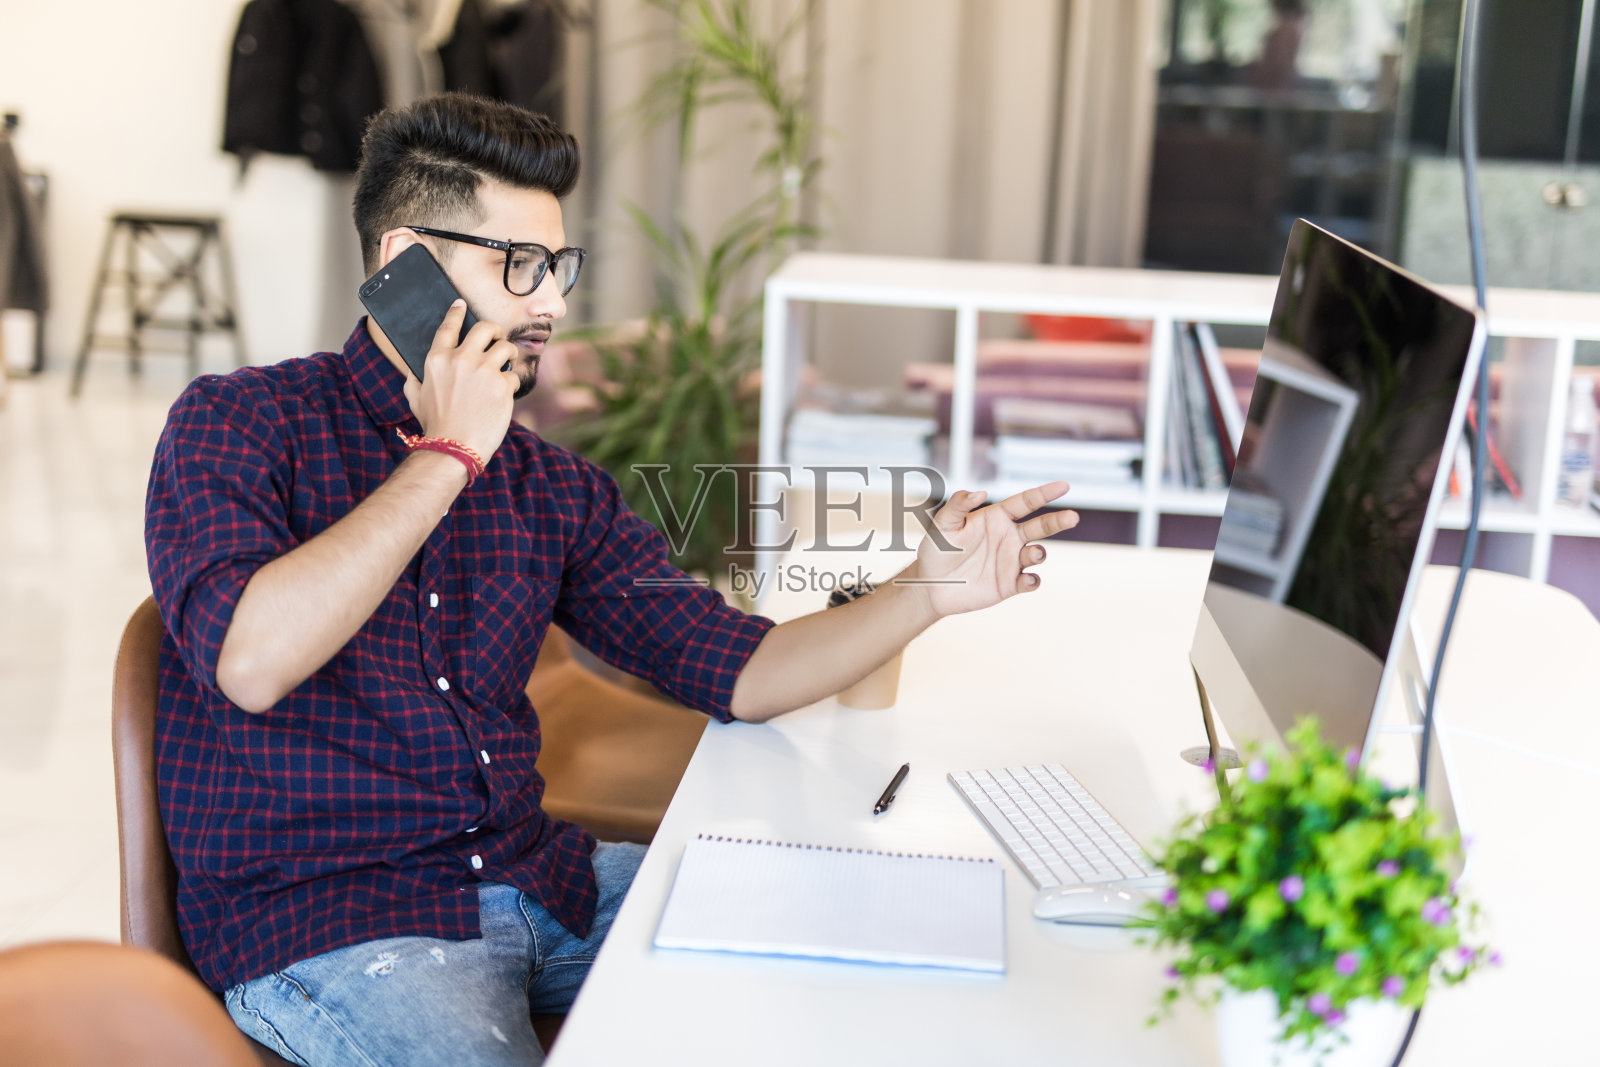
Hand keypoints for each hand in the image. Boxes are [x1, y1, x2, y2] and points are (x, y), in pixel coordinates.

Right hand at [402, 300, 520, 462]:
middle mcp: (461, 359)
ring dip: (508, 355)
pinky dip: (511, 384)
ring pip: (505, 347)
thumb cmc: (435, 425)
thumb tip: (412, 374)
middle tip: (497, 338)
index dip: (456, 312)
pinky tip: (504, 393)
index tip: (461, 305)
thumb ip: (414, 382)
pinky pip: (513, 375)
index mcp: (437, 359)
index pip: (449, 326)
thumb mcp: (415, 399)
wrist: (453, 447)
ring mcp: (484, 370)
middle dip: (494, 330)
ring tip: (506, 365)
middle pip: (485, 328)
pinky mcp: (502, 385)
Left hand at [911, 481, 1078, 616]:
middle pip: (1041, 526)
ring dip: (1038, 553)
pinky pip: (1030, 581)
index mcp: (997, 518)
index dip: (1044, 493)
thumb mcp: (942, 524)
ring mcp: (1012, 561)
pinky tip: (1025, 579)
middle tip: (1073, 517)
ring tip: (1030, 552)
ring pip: (1037, 554)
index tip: (1064, 486)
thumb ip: (958, 505)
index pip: (1025, 502)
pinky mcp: (1010, 584)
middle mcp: (1009, 537)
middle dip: (1058, 521)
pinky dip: (1032, 580)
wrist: (930, 586)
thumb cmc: (936, 550)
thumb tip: (981, 492)